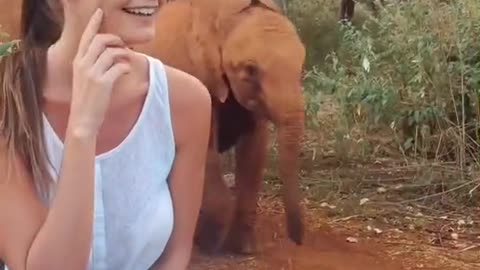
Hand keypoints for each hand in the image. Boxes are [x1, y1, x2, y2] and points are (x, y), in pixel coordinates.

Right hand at [68, 8, 131, 136]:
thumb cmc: (86, 100)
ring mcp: (92, 73)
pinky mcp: (102, 83)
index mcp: (77, 62)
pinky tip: (126, 72)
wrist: (82, 119)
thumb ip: (92, 65)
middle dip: (115, 39)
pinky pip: (119, 67)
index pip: (86, 37)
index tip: (99, 12)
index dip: (94, 23)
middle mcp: (82, 64)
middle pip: (100, 40)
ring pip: (112, 52)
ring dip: (124, 54)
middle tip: (124, 46)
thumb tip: (111, 54)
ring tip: (127, 61)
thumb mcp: (84, 79)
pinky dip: (126, 67)